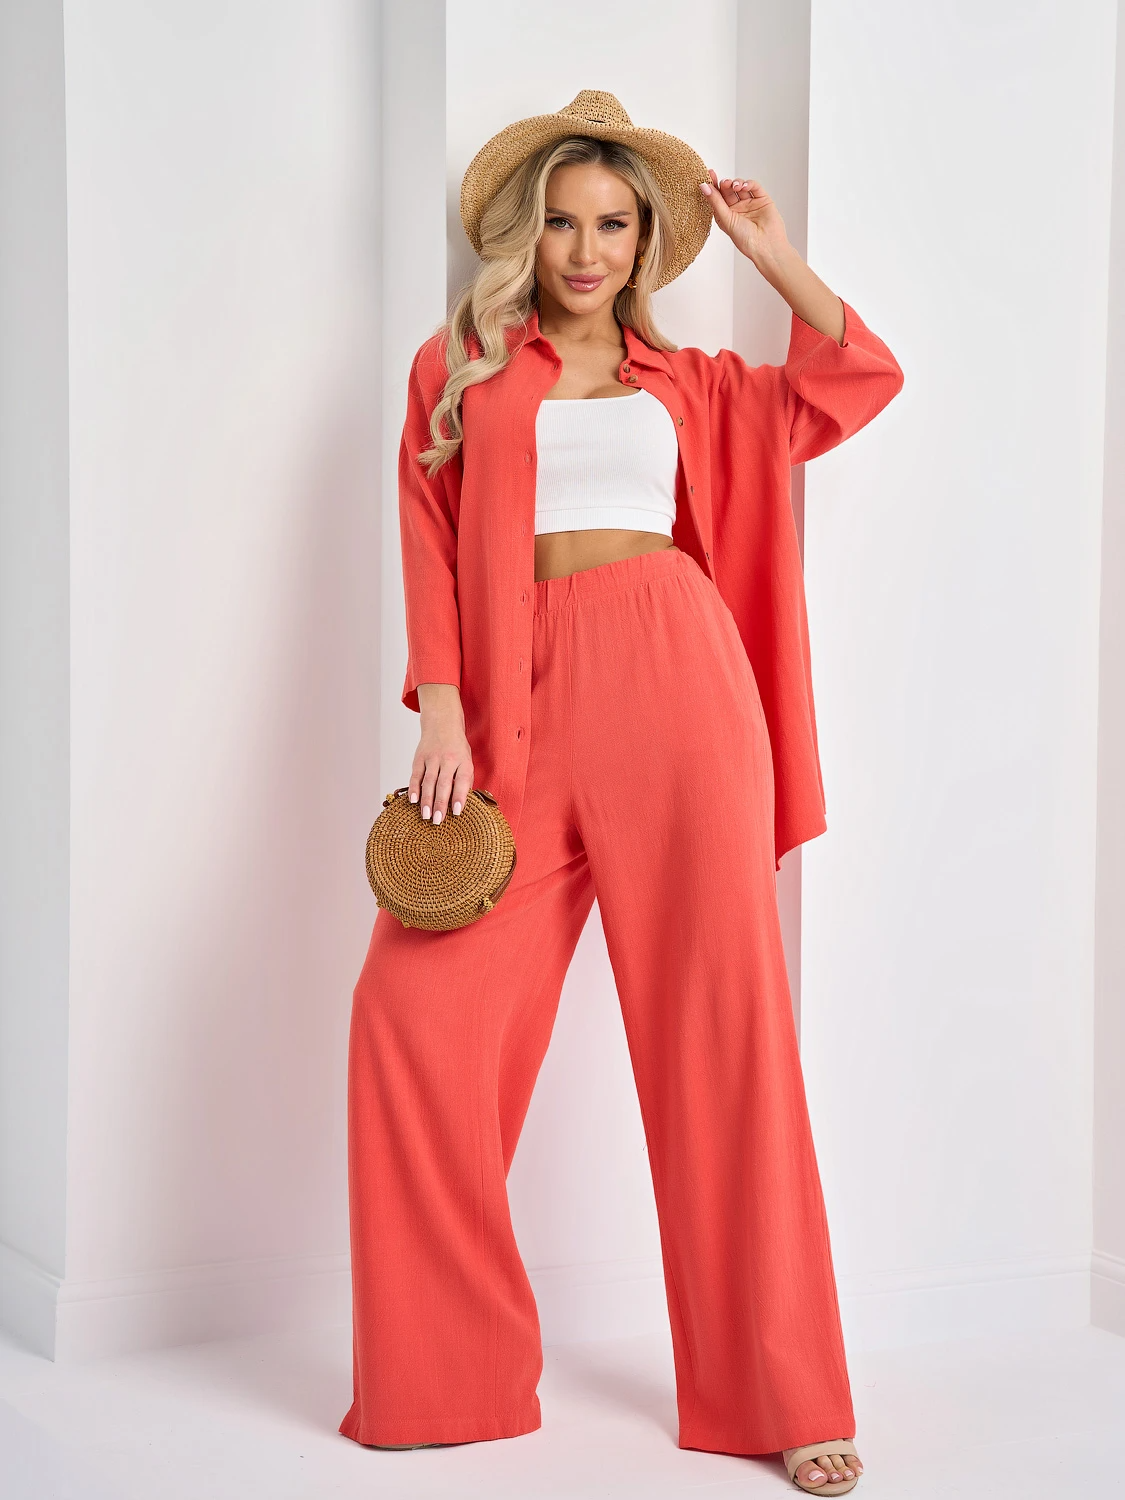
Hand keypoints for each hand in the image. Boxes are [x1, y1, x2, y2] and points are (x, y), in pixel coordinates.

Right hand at [412, 685, 473, 824]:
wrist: (442, 724)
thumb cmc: (457, 748)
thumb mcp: (467, 761)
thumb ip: (464, 781)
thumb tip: (461, 804)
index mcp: (463, 761)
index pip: (461, 781)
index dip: (459, 797)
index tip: (457, 812)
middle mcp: (448, 759)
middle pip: (443, 784)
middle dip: (440, 804)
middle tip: (438, 821)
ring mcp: (432, 758)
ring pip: (428, 781)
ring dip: (426, 800)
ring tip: (426, 816)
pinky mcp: (419, 757)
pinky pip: (416, 775)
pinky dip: (414, 788)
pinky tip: (413, 801)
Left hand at [699, 169, 789, 266]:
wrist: (766, 245)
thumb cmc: (745, 239)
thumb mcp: (726, 219)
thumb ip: (715, 201)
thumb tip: (703, 186)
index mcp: (726, 215)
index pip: (717, 197)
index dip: (712, 185)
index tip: (709, 174)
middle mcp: (737, 209)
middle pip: (728, 191)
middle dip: (725, 184)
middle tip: (725, 183)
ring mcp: (750, 204)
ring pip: (740, 187)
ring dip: (736, 183)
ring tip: (735, 186)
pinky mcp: (762, 200)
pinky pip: (754, 187)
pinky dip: (749, 183)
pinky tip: (744, 186)